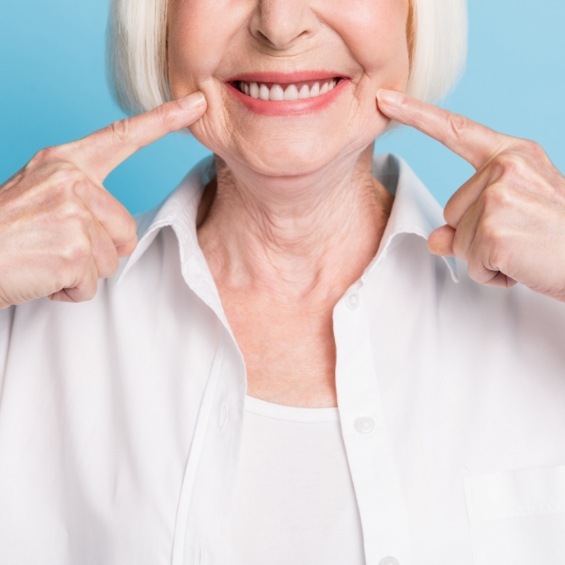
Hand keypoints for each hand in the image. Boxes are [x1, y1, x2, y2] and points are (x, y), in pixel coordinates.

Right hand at [0, 92, 206, 307]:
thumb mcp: (40, 197)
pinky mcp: (75, 247)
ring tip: (44, 259)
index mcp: (64, 162)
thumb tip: (121, 232)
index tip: (196, 104)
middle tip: (54, 246)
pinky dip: (70, 290)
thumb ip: (83, 199)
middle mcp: (72, 179)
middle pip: (125, 227)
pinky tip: (42, 277)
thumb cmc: (2, 233)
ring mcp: (74, 211)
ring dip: (82, 270)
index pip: (123, 136)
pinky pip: (93, 282)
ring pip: (111, 257)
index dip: (164, 120)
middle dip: (98, 249)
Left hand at [377, 89, 564, 301]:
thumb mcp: (514, 214)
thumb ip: (468, 220)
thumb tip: (434, 239)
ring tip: (524, 249)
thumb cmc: (559, 235)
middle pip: (452, 210)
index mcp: (512, 154)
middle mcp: (504, 167)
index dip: (416, 115)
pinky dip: (492, 274)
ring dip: (485, 256)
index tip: (385, 98)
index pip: (456, 131)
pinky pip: (471, 263)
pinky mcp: (495, 230)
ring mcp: (498, 196)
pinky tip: (521, 264)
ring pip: (458, 240)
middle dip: (477, 234)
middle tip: (521, 236)